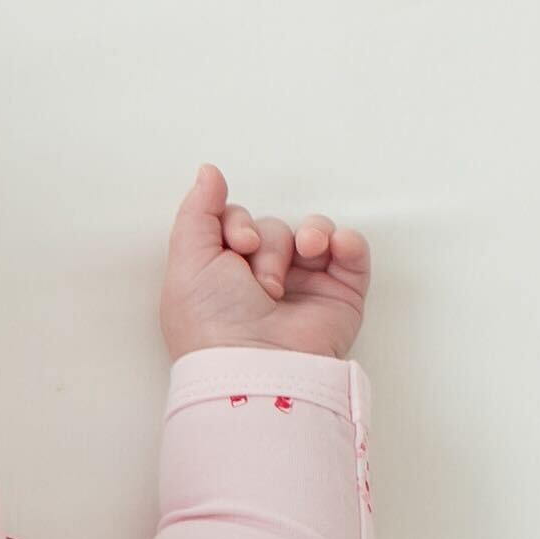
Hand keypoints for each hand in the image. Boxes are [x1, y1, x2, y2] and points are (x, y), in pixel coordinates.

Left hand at [162, 163, 370, 359]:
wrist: (256, 365)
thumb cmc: (213, 325)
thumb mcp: (188, 261)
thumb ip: (197, 212)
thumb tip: (209, 172)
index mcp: (224, 277)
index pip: (239, 223)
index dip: (239, 223)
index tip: (236, 245)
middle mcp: (262, 282)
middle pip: (274, 226)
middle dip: (268, 242)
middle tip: (258, 280)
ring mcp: (303, 289)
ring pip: (312, 233)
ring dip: (307, 237)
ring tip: (298, 264)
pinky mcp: (339, 296)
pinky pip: (351, 250)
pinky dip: (345, 242)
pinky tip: (330, 249)